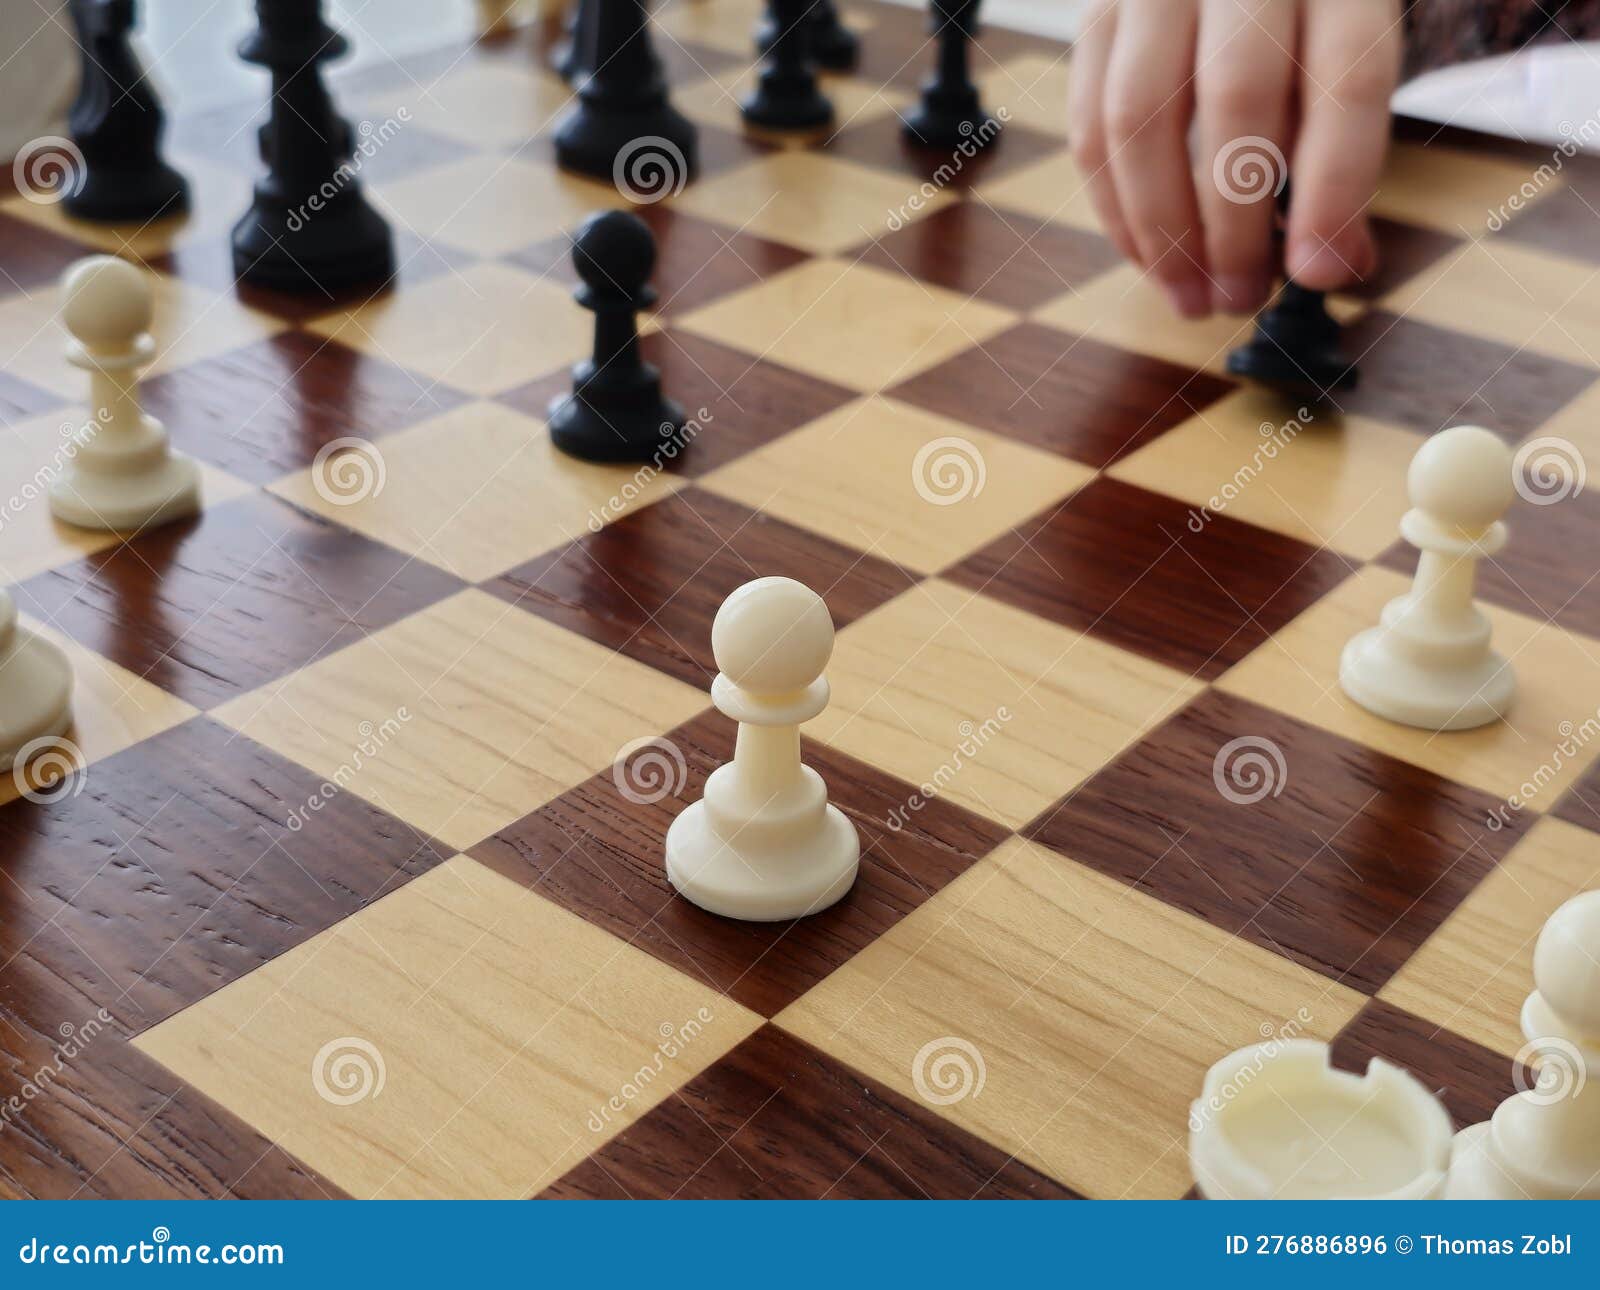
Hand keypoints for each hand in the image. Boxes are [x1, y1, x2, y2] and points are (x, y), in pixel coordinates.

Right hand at [1067, 0, 1402, 316]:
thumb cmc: (1297, 19)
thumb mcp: (1345, 59)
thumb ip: (1343, 152)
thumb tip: (1333, 265)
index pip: (1345, 81)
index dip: (1332, 189)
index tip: (1316, 274)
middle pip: (1237, 98)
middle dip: (1233, 224)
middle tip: (1239, 297)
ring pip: (1141, 118)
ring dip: (1161, 232)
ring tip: (1189, 295)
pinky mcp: (1098, 16)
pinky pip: (1089, 126)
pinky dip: (1115, 209)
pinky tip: (1146, 256)